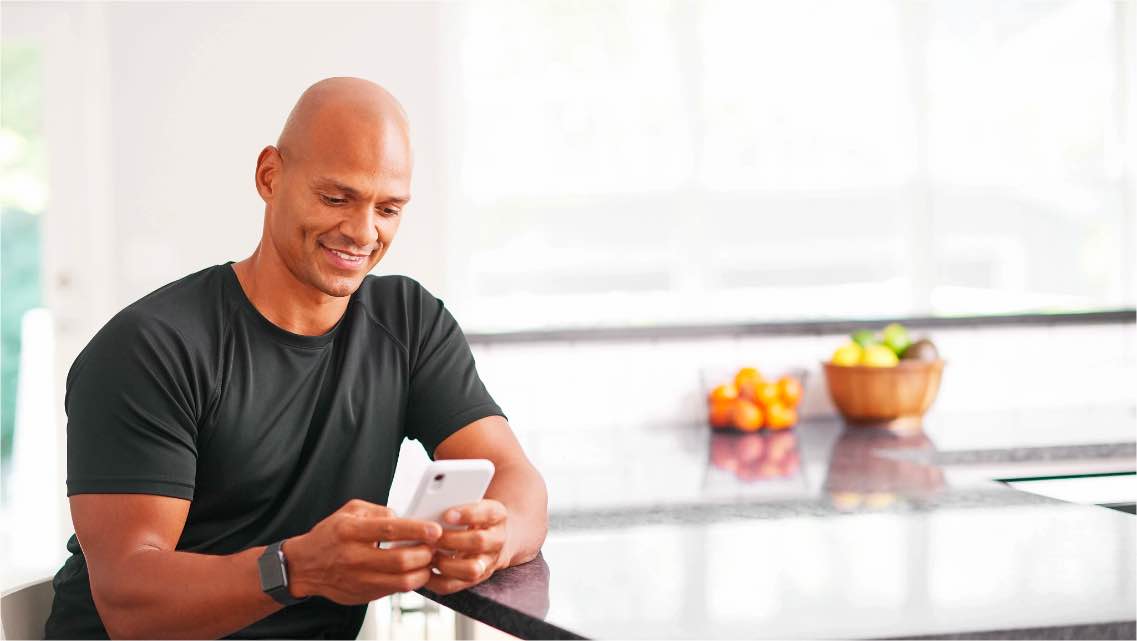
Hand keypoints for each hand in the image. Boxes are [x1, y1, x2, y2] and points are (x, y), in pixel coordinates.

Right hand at [284, 499, 442, 604]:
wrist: (304, 566)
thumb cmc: (329, 535)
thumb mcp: (349, 511)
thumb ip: (378, 510)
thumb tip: (402, 518)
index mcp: (350, 531)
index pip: (390, 530)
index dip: (416, 530)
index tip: (434, 530)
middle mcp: (354, 557)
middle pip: (400, 560)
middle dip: (425, 553)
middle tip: (434, 546)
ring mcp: (359, 579)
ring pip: (401, 581)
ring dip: (422, 571)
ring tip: (428, 561)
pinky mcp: (364, 594)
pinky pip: (394, 590)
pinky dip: (410, 581)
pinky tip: (414, 571)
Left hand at [425, 499, 509, 594]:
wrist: (496, 535)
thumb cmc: (476, 516)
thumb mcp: (474, 503)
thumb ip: (457, 502)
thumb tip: (429, 507)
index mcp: (497, 515)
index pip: (487, 512)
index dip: (467, 514)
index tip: (446, 515)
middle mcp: (497, 539)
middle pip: (479, 542)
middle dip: (452, 540)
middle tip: (432, 537)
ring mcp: (488, 562)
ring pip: (472, 569)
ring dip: (446, 564)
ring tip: (429, 556)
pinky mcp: (475, 578)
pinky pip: (455, 585)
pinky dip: (436, 580)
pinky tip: (425, 570)